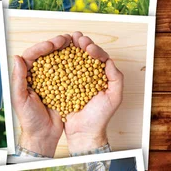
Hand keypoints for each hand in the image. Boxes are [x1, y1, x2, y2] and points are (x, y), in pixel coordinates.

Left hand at [12, 34, 72, 156]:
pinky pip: (70, 71)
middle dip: (56, 44)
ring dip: (67, 50)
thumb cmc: (29, 119)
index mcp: (26, 75)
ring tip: (75, 44)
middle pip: (47, 54)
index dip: (42, 47)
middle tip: (66, 39)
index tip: (52, 45)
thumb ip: (17, 79)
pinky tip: (82, 58)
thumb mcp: (20, 100)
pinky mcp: (64, 86)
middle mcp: (39, 75)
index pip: (33, 55)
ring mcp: (52, 80)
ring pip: (59, 59)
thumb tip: (17, 57)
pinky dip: (76, 63)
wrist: (44, 135)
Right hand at [65, 32, 123, 152]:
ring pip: (71, 59)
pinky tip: (54, 53)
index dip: (94, 48)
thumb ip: (116, 78)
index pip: (99, 56)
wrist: (84, 132)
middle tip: (77, 37)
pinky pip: (59, 70)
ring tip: (67, 40)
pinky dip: (57, 60)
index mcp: (101, 75)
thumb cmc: (101, 117)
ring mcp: (74, 79)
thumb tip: (109, 61)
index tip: (88, 47)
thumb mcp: (114, 97)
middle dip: (81, 43)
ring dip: (69, 48)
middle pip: (84, 54)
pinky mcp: (61, 85)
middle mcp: (88, 75)